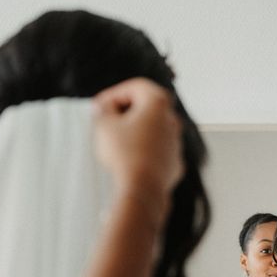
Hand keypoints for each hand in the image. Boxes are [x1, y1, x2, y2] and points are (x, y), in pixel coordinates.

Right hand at [93, 78, 183, 196]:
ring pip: (153, 129)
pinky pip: (156, 150)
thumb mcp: (104, 126)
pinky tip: (128, 158)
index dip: (114, 93)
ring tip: (115, 140)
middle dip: (125, 111)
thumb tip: (103, 107)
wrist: (142, 189)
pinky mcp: (174, 162)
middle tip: (106, 120)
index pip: (135, 87)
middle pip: (147, 106)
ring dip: (135, 131)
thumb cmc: (125, 154)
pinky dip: (143, 150)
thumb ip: (103, 110)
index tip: (100, 105)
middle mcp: (171, 120)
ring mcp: (175, 142)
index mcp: (157, 103)